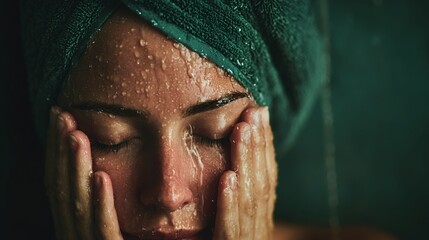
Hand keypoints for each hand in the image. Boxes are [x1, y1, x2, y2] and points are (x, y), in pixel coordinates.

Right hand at [45, 107, 121, 239]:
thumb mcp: (118, 229)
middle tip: (62, 116)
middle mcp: (79, 238)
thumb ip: (108, 208)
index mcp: (80, 229)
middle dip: (61, 153)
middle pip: (65, 193)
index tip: (65, 120)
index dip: (60, 155)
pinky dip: (100, 205)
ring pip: (78, 209)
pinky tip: (100, 177)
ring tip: (76, 136)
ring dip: (75, 170)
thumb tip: (104, 171)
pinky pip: (104, 233)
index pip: (65, 188)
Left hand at [214, 106, 277, 239]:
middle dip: (258, 147)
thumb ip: (234, 201)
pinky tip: (227, 179)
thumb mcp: (233, 224)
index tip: (258, 114)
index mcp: (259, 219)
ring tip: (242, 132)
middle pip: (262, 184)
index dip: (264, 147)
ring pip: (251, 202)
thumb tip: (231, 165)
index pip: (266, 178)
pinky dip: (230, 205)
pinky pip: (231, 232)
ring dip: (247, 165)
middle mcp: (259, 229)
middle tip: (253, 113)